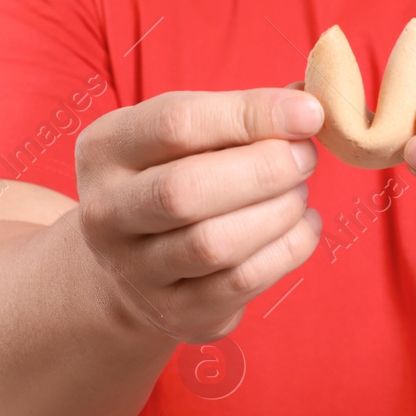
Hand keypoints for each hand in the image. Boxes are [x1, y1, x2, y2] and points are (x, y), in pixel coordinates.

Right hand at [73, 89, 323, 342]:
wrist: (136, 266)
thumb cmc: (177, 177)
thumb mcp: (189, 136)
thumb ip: (242, 113)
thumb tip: (311, 102)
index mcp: (105, 150)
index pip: (176, 123)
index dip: (252, 114)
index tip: (309, 112)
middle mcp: (106, 214)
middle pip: (186, 190)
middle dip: (264, 169)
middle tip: (306, 157)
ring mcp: (136, 272)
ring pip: (215, 243)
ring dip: (279, 211)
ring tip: (299, 191)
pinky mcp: (176, 313)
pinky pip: (242, 281)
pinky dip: (289, 248)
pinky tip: (302, 224)